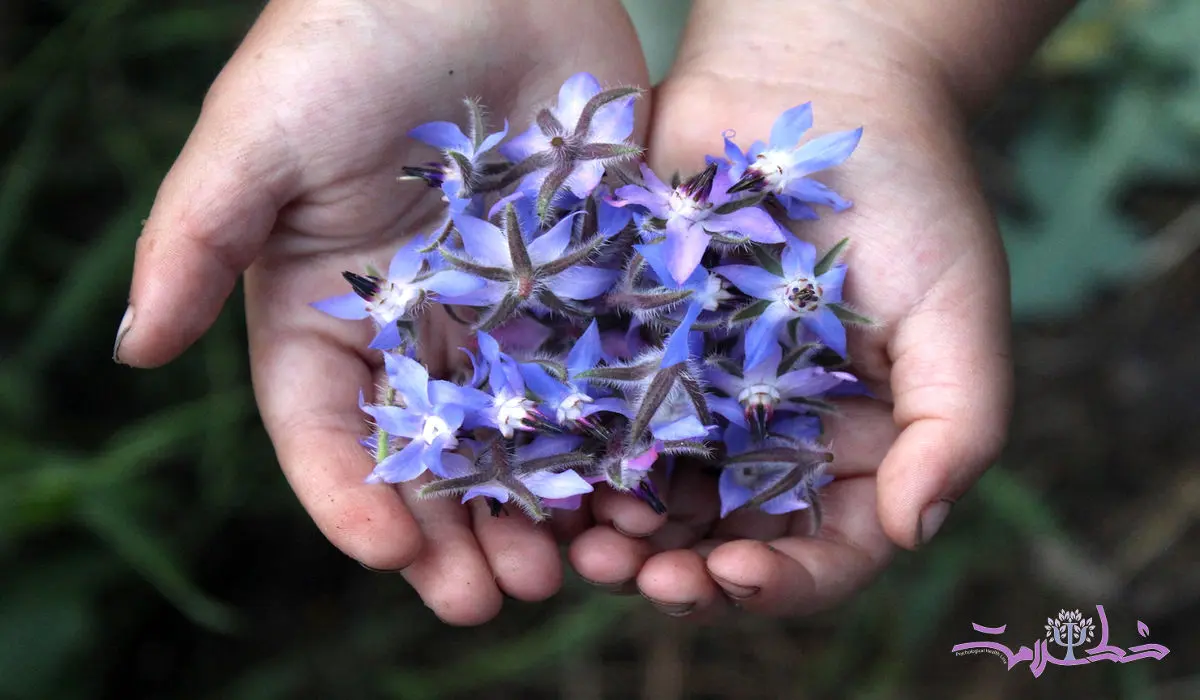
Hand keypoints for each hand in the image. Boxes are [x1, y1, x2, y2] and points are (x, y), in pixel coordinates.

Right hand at [116, 0, 648, 624]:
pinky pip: (596, 377)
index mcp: (324, 310)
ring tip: (562, 570)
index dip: (348, 496)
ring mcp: (504, 311)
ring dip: (536, 510)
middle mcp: (414, 326)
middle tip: (487, 601)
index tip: (385, 552)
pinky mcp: (583, 284)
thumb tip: (135, 349)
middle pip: (430, 456)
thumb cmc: (347, 40)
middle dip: (453, 535)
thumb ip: (195, 241)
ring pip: (518, 437)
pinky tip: (632, 494)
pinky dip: (611, 442)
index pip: (326, 427)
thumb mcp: (257, 137)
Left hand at [565, 1, 1013, 616]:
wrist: (815, 86)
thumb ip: (954, 428)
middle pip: (722, 538)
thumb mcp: (956, 312)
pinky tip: (549, 466)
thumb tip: (917, 530)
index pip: (822, 549)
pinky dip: (576, 452)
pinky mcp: (638, 346)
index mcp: (852, 447)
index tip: (730, 577)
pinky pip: (600, 416)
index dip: (779, 582)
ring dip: (613, 530)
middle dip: (676, 571)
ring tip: (579, 539)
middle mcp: (770, 437)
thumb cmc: (910, 199)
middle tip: (626, 575)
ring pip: (650, 493)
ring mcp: (698, 396)